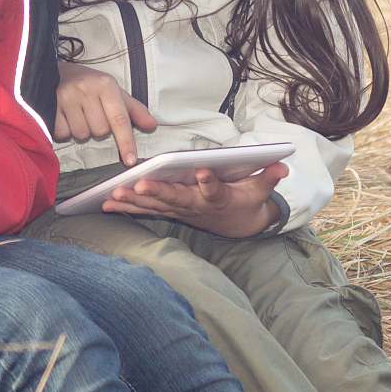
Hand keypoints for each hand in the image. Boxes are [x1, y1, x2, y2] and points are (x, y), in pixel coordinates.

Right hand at [54, 63, 157, 163]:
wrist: (56, 72)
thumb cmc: (90, 85)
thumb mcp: (114, 92)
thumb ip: (133, 110)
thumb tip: (151, 125)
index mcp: (106, 85)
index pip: (120, 119)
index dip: (126, 142)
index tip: (131, 160)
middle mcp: (86, 89)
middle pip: (100, 131)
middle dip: (98, 129)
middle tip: (91, 114)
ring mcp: (66, 97)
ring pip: (82, 135)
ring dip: (81, 131)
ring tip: (77, 114)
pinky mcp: (50, 106)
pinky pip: (63, 134)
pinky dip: (65, 131)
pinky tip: (65, 117)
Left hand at [103, 162, 287, 238]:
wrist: (239, 225)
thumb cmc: (247, 200)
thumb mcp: (260, 190)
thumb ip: (268, 177)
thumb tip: (283, 165)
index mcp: (219, 198)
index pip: (215, 190)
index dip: (209, 182)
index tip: (202, 171)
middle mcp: (197, 206)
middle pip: (176, 199)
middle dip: (156, 192)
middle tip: (138, 185)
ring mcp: (182, 211)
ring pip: (156, 206)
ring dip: (134, 201)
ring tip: (113, 195)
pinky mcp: (171, 212)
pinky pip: (147, 210)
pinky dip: (128, 207)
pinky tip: (107, 203)